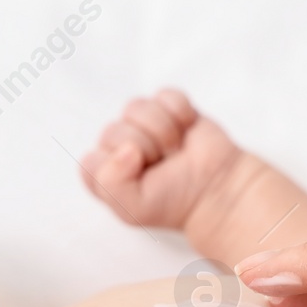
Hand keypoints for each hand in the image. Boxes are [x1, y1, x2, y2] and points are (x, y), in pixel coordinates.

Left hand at [79, 88, 241, 231]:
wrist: (215, 190)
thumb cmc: (173, 202)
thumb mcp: (134, 209)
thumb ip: (111, 184)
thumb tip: (126, 148)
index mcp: (104, 174)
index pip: (92, 160)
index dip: (117, 168)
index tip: (141, 179)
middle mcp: (118, 147)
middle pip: (113, 131)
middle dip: (145, 150)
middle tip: (163, 165)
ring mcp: (141, 125)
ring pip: (135, 108)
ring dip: (162, 131)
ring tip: (174, 150)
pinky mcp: (166, 107)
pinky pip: (164, 96)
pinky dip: (180, 114)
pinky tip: (186, 131)